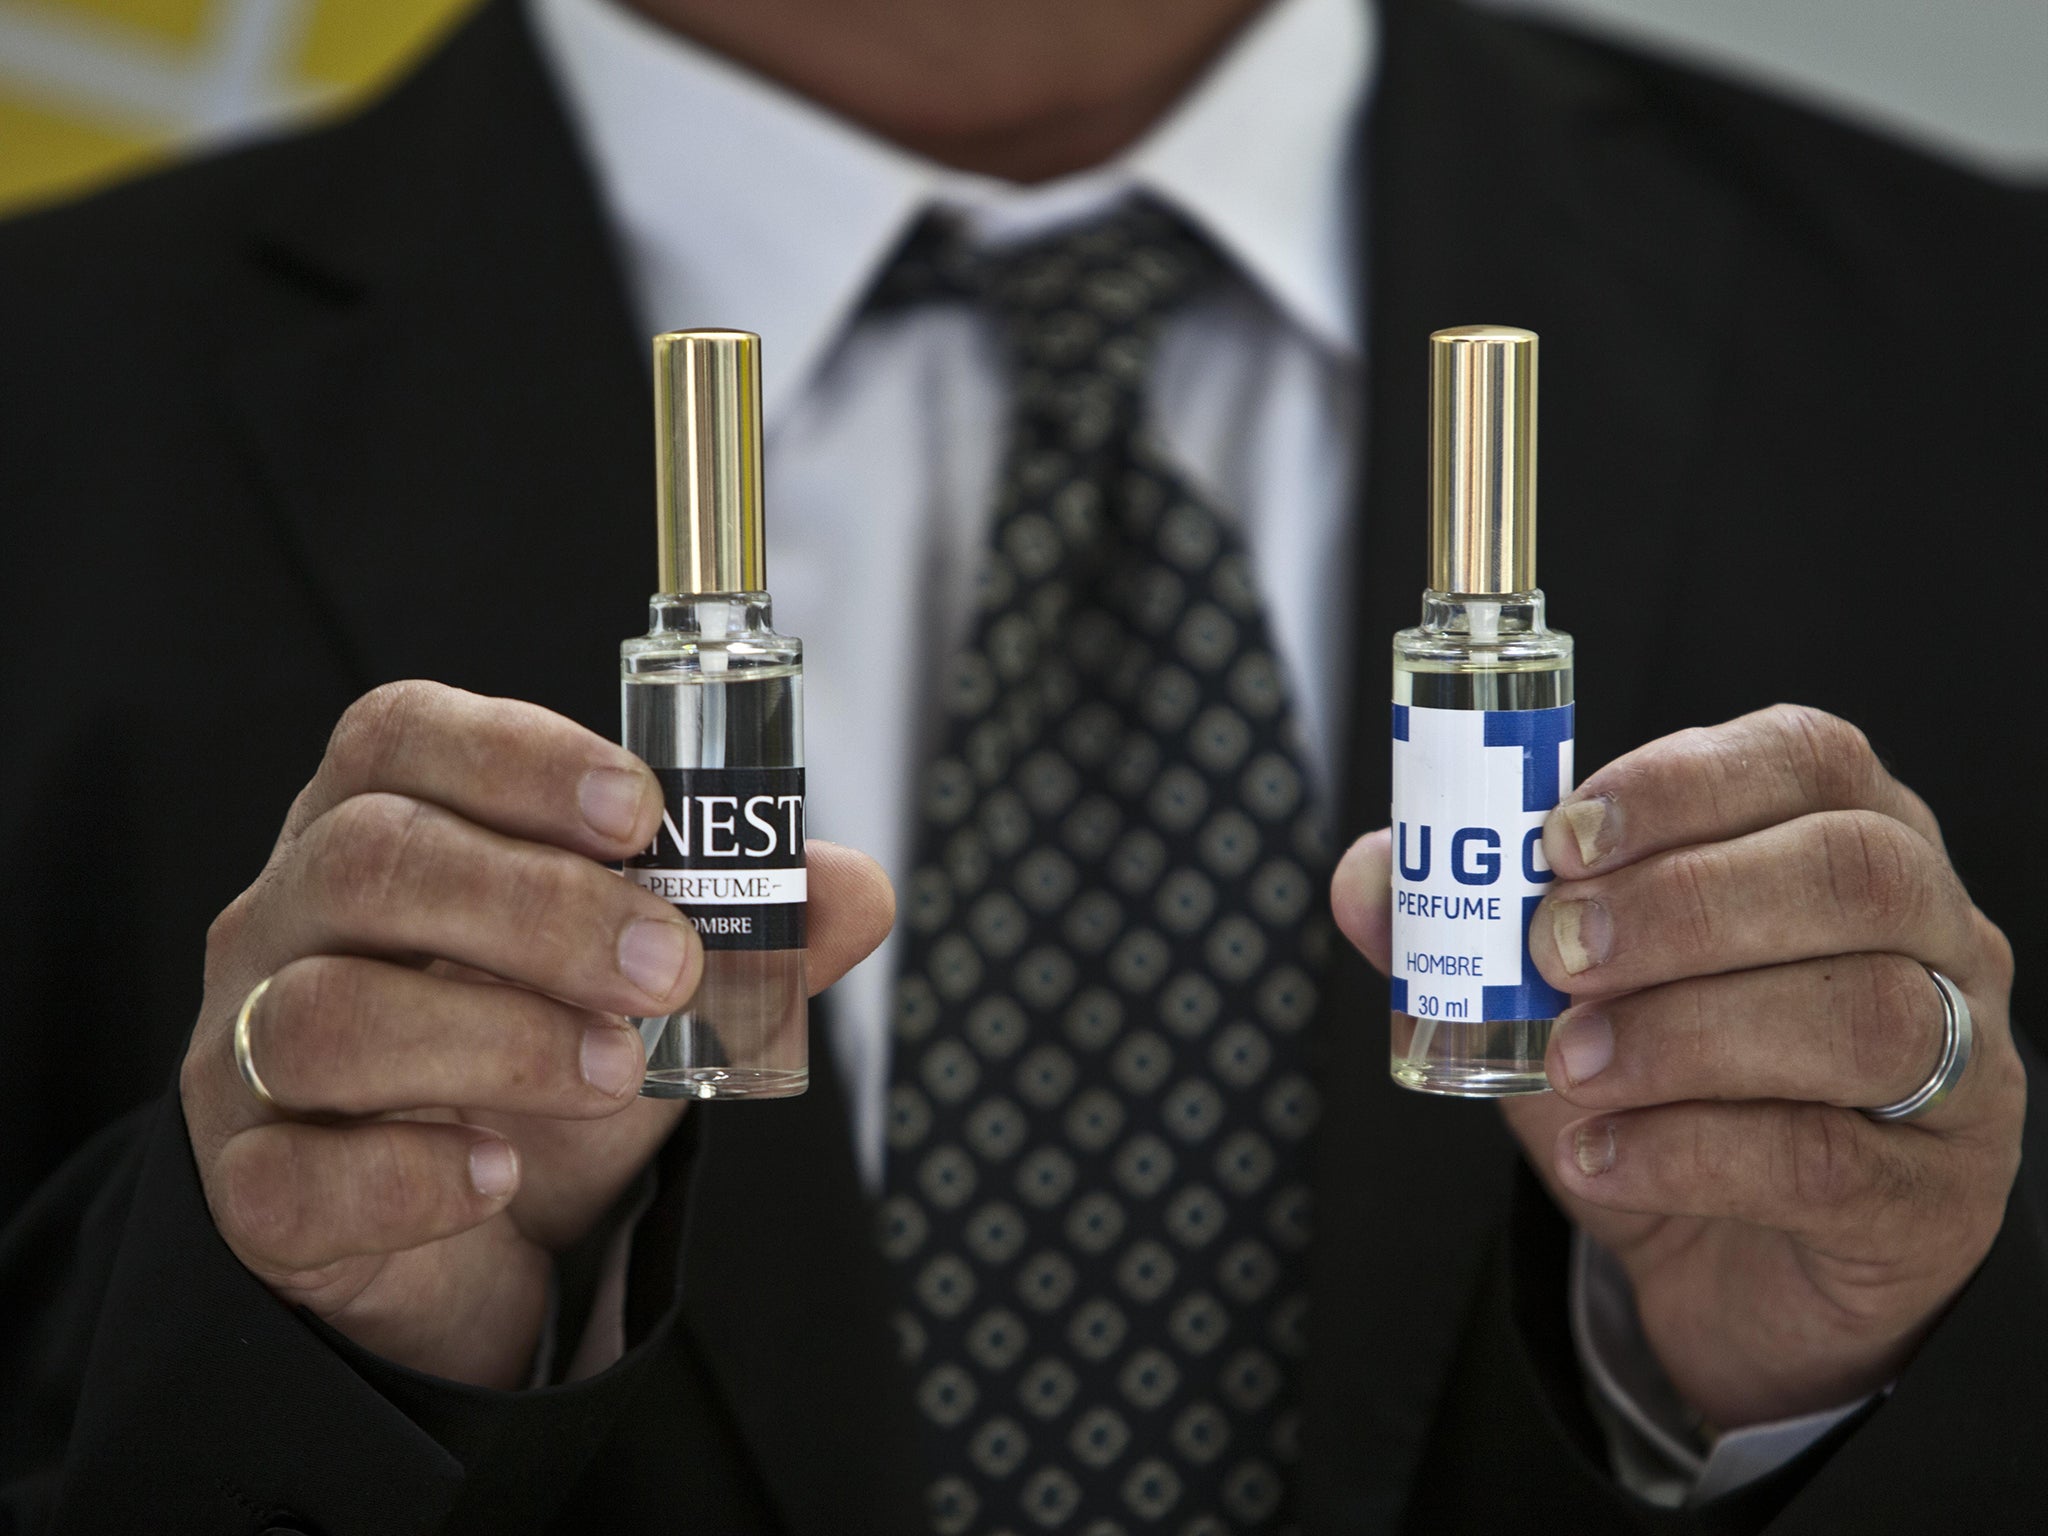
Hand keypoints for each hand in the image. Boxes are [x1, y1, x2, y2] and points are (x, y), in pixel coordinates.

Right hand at [181, 682, 892, 1387]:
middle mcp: (288, 922)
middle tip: (669, 968)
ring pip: (321, 1015)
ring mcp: (246, 1055)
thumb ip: (752, 932)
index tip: (641, 813)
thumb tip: (856, 889)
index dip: (518, 757)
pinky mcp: (249, 1190)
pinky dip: (408, 1175)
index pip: (400, 735)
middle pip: (370, 860)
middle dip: (540, 906)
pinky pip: (290, 1176)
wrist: (474, 1243)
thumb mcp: (656, 991)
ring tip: (615, 1071)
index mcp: (380, 828)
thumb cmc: (543, 1068)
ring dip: (496, 1037)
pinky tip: (498, 1175)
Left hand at [1334, 704, 2022, 1429]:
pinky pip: (1823, 1157)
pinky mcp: (1930, 1195)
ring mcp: (1956, 1066)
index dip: (1681, 782)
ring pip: (1863, 1013)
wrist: (1736, 1267)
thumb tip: (1367, 879)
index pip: (1805, 756)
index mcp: (1846, 837)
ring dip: (1685, 1030)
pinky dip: (1686, 1151)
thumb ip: (1471, 929)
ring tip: (1571, 1062)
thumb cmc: (1669, 1089)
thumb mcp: (1560, 995)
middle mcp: (1931, 935)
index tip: (1561, 837)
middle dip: (1682, 903)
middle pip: (1849, 873)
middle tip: (1555, 953)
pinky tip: (1598, 1154)